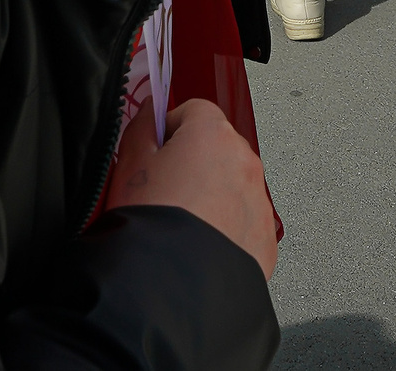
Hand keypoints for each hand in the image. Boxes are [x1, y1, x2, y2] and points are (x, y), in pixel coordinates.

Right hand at [102, 98, 278, 278]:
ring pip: (233, 186)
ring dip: (213, 196)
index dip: (170, 129)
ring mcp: (259, 200)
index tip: (157, 149)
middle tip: (164, 190)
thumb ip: (141, 127)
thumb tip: (149, 111)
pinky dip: (227, 228)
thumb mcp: (130, 165)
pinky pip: (244, 222)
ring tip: (181, 222)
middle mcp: (245, 162)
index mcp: (213, 135)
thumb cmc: (151, 222)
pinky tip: (200, 243)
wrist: (171, 283)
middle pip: (217, 148)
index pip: (194, 111)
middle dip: (193, 162)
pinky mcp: (265, 238)